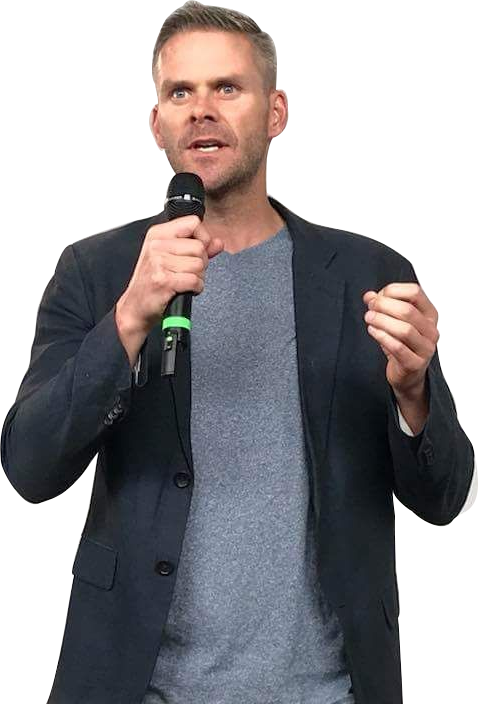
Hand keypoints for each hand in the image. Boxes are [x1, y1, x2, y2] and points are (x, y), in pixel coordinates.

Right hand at [117, 214, 223, 335]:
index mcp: (158, 234)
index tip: (196, 252)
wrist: (136, 307)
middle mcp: (156, 245)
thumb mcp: (171, 258)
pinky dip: (195, 289)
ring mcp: (159, 262)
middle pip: (199, 247)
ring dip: (198, 278)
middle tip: (187, 272)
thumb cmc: (153, 282)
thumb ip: (196, 248)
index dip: (203, 238)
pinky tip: (184, 290)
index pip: (193, 223)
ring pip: (199, 265)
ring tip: (183, 281)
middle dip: (201, 263)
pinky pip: (195, 280)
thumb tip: (218, 243)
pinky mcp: (164, 280)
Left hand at [362, 283, 439, 397]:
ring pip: (404, 329)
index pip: (415, 292)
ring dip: (382, 321)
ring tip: (369, 318)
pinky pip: (398, 348)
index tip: (377, 296)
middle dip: (384, 306)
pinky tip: (372, 331)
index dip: (393, 291)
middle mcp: (431, 330)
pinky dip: (382, 337)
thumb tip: (369, 296)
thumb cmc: (401, 344)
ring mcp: (426, 348)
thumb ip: (382, 306)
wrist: (407, 375)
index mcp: (429, 314)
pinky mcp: (416, 364)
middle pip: (408, 311)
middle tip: (370, 308)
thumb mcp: (393, 321)